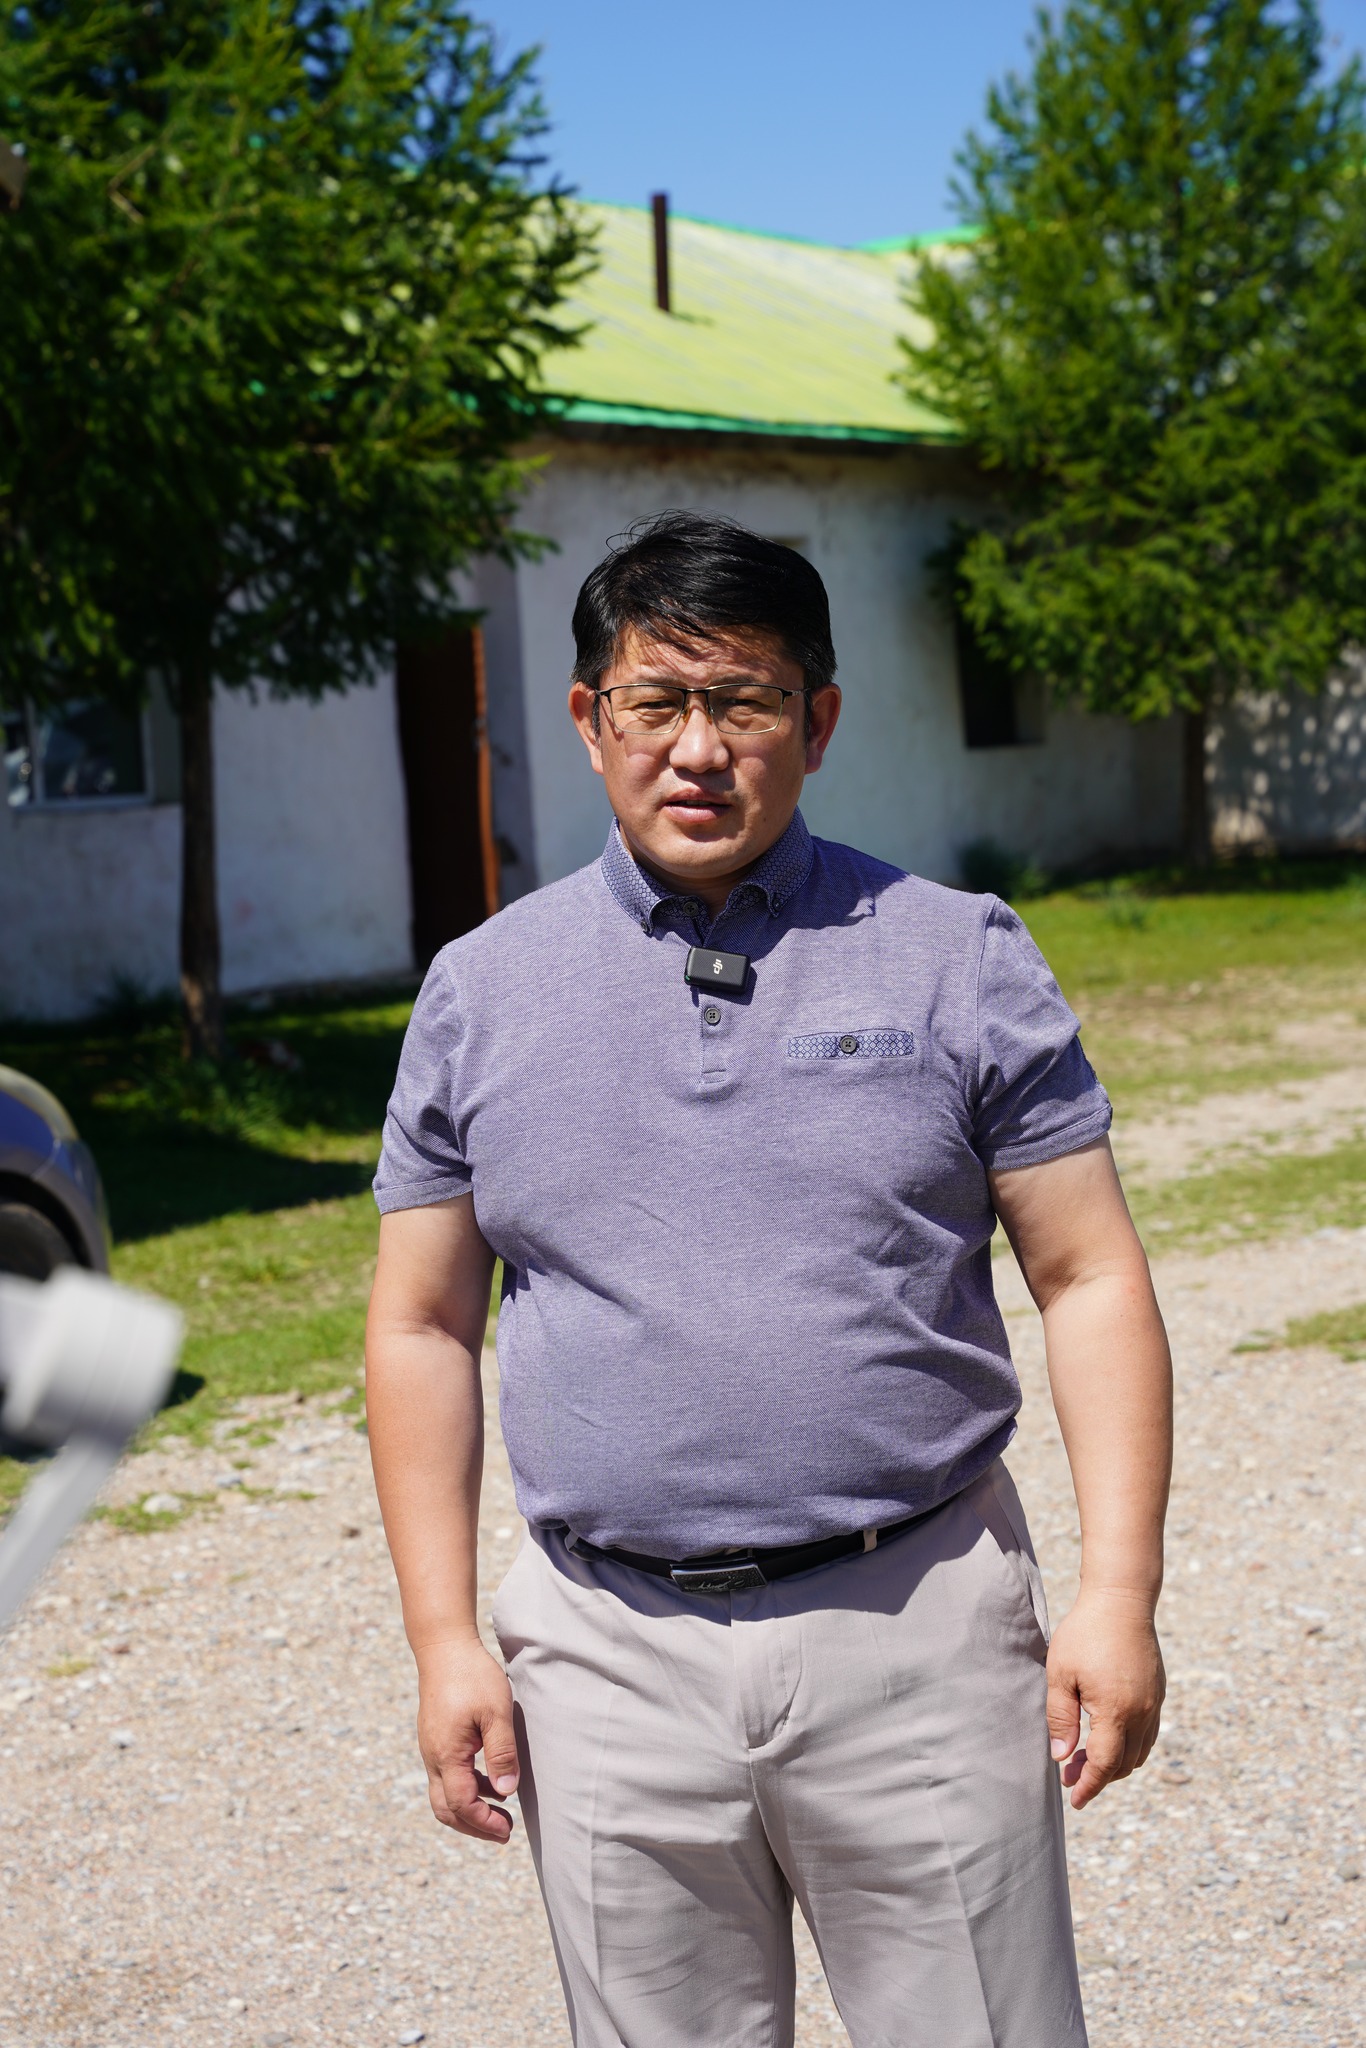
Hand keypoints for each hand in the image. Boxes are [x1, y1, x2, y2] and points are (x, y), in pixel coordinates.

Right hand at [415, 1635, 520, 1843]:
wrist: (444, 1647)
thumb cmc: (472, 1676)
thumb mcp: (496, 1712)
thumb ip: (501, 1754)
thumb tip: (506, 1793)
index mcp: (447, 1754)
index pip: (461, 1804)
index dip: (484, 1823)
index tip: (507, 1830)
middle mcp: (433, 1756)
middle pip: (445, 1809)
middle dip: (473, 1826)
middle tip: (503, 1832)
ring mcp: (431, 1748)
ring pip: (444, 1794)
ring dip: (470, 1808)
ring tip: (502, 1810)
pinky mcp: (436, 1738)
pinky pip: (446, 1775)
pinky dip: (467, 1787)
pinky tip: (490, 1780)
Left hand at [1046, 1588, 1164, 1809]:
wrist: (1121, 1600)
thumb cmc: (1084, 1634)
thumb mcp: (1060, 1674)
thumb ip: (1061, 1719)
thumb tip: (1061, 1758)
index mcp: (1116, 1712)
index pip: (1103, 1765)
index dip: (1088, 1786)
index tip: (1074, 1801)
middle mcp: (1142, 1714)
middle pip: (1123, 1765)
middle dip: (1098, 1777)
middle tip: (1070, 1775)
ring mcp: (1154, 1705)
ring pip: (1139, 1753)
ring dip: (1115, 1764)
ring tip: (1084, 1758)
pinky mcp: (1158, 1694)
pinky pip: (1148, 1735)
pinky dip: (1129, 1747)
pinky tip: (1107, 1738)